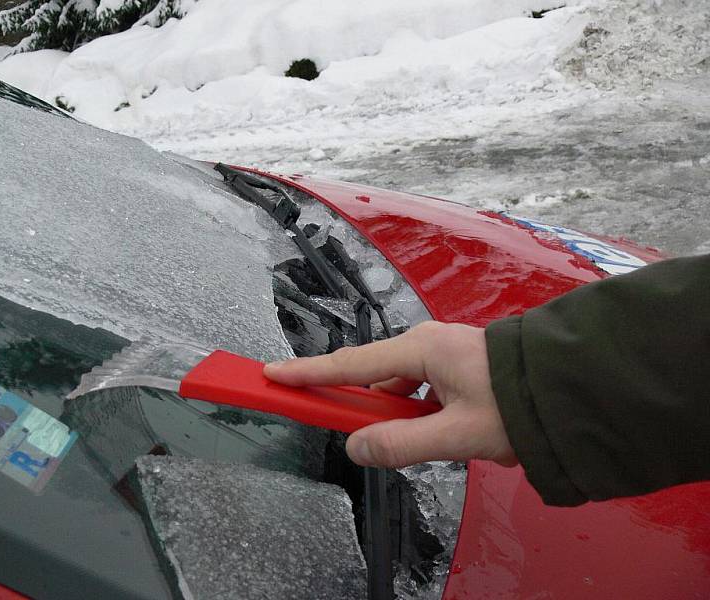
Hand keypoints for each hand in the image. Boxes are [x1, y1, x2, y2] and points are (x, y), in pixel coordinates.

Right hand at [264, 321, 517, 468]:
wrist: (572, 386)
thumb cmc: (519, 403)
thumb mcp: (457, 434)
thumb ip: (402, 444)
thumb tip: (356, 447)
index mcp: (421, 350)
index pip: (349, 364)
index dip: (307, 373)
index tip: (271, 374)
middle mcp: (426, 344)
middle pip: (372, 378)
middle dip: (359, 406)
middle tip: (356, 432)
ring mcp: (443, 352)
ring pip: (400, 389)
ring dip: (400, 417)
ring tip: (439, 440)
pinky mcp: (456, 366)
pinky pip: (420, 390)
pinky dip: (419, 413)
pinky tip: (447, 432)